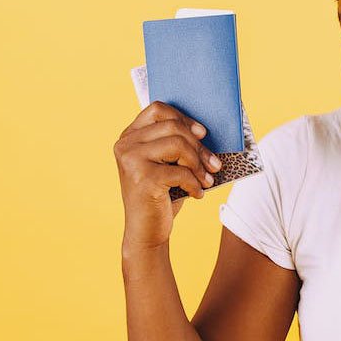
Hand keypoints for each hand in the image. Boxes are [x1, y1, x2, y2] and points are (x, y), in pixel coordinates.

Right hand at [113, 100, 222, 249]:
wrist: (146, 232)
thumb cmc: (161, 195)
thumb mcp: (167, 164)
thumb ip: (176, 143)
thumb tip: (206, 129)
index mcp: (129, 136)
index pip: (158, 109)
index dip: (184, 118)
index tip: (202, 133)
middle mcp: (125, 144)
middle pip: (173, 127)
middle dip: (199, 147)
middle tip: (214, 164)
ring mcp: (131, 160)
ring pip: (178, 145)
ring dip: (199, 164)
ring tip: (207, 180)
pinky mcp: (142, 178)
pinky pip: (181, 171)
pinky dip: (195, 184)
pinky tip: (198, 194)